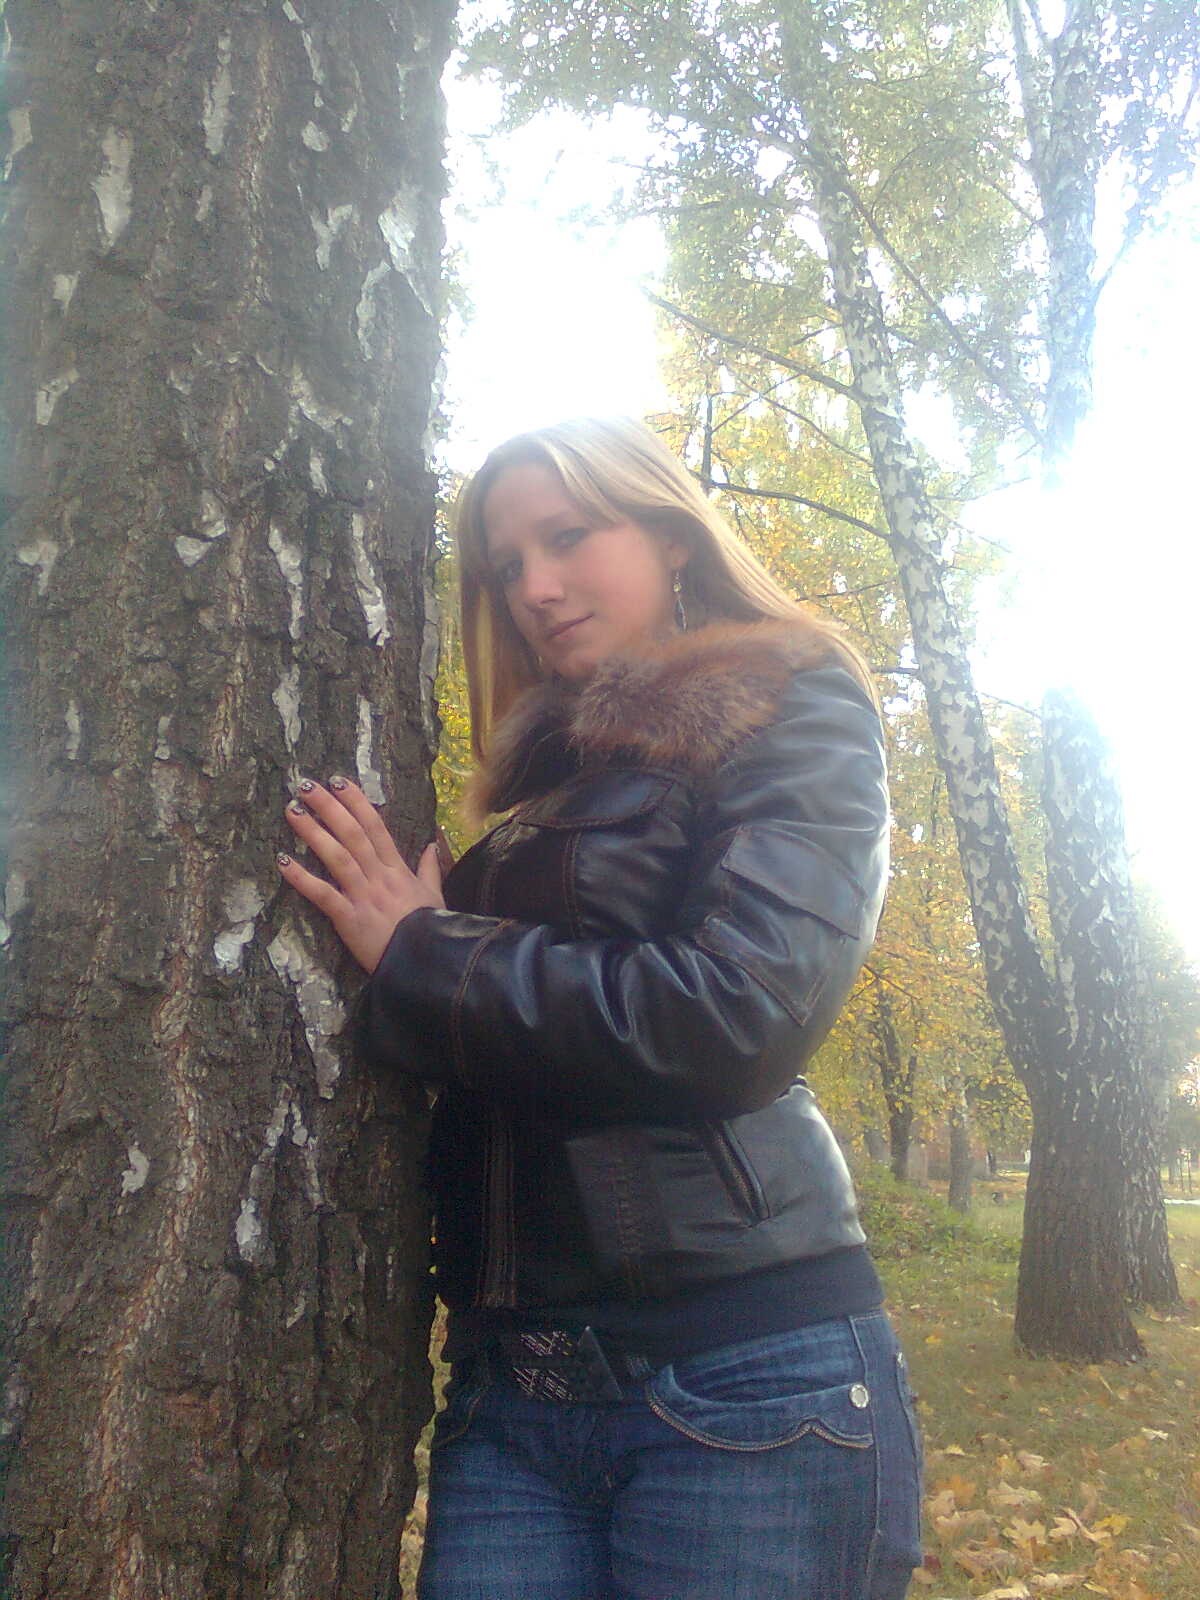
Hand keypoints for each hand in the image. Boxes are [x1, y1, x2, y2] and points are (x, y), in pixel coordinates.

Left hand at [276, 776, 444, 972]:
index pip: (375, 827)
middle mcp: (379, 876)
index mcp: (398, 869)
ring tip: (292, 810)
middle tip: (306, 785)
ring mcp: (364, 896)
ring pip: (337, 856)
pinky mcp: (349, 918)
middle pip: (352, 834)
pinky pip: (323, 894)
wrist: (427, 961)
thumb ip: (429, 868)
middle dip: (329, 807)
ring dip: (313, 832)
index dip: (356, 802)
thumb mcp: (435, 894)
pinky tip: (283, 861)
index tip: (339, 781)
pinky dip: (302, 878)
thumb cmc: (431, 930)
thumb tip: (432, 844)